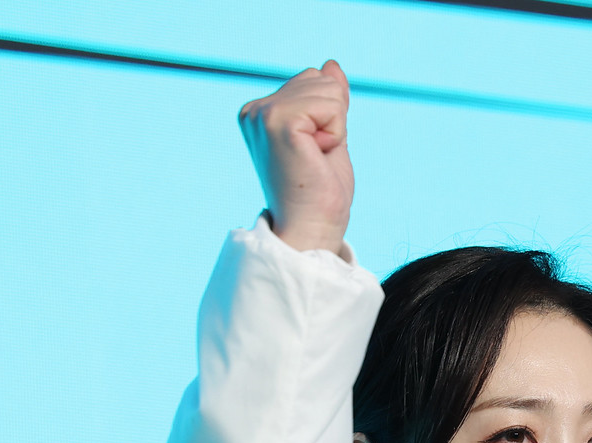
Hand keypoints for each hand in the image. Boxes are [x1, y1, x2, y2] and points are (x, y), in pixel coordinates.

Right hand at [239, 60, 353, 253]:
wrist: (313, 229)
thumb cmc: (321, 194)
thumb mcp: (330, 136)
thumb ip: (329, 101)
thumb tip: (331, 64)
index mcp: (261, 112)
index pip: (314, 81)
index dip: (330, 118)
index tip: (313, 153)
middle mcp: (255, 109)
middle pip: (322, 80)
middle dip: (334, 121)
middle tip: (316, 159)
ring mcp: (262, 113)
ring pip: (329, 90)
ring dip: (335, 130)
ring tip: (315, 159)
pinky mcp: (277, 121)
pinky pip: (332, 106)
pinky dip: (336, 134)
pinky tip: (316, 157)